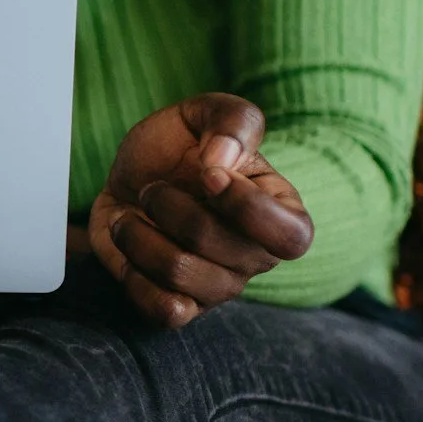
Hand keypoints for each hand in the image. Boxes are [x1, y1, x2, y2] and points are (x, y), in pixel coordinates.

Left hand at [86, 94, 313, 329]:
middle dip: (172, 208)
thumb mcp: (207, 112)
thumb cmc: (180, 146)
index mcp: (281, 211)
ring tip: (131, 213)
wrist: (133, 178)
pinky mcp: (181, 306)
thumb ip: (232, 121)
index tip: (207, 174)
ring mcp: (219, 287)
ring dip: (140, 235)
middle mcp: (256, 257)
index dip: (246, 208)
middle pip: (223, 251)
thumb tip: (223, 160)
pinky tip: (131, 245)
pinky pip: (162, 309)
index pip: (290, 236)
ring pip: (181, 276)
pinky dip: (133, 273)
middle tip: (152, 188)